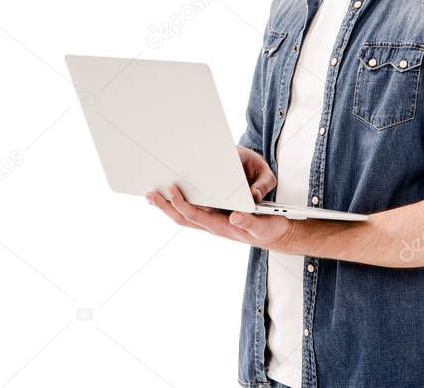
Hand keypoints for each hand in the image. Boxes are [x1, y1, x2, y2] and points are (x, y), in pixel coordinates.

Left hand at [143, 146, 289, 248]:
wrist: (274, 234)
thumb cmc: (269, 229)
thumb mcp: (263, 226)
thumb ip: (249, 222)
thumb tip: (235, 215)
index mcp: (221, 226)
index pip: (195, 215)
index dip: (181, 203)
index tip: (172, 189)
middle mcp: (212, 225)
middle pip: (182, 217)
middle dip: (165, 206)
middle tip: (149, 194)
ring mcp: (211, 222)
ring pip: (184, 215)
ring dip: (167, 206)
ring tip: (152, 195)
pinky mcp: (214, 217)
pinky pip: (192, 211)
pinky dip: (178, 204)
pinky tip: (171, 197)